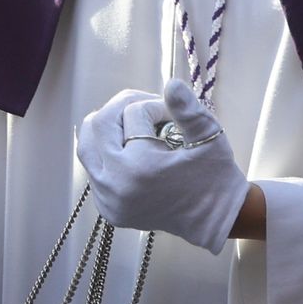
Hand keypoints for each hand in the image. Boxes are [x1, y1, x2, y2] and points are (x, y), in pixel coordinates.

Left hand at [76, 79, 250, 253]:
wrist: (215, 220)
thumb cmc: (215, 175)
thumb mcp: (209, 138)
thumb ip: (189, 110)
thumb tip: (171, 84)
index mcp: (140, 168)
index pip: (133, 113)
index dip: (156, 106)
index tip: (173, 116)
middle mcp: (115, 186)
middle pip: (99, 125)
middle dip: (123, 109)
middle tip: (148, 111)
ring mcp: (107, 200)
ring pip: (87, 147)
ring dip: (108, 129)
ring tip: (135, 126)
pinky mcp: (107, 209)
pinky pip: (93, 169)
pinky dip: (107, 153)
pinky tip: (130, 150)